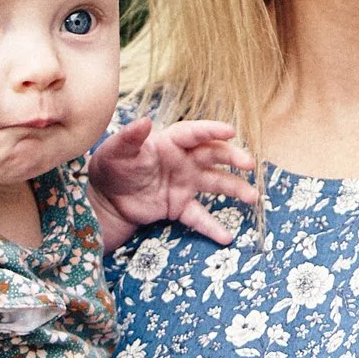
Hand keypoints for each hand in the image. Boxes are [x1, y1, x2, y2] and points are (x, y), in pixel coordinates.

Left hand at [89, 116, 259, 246]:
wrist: (106, 200)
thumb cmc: (111, 168)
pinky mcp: (181, 206)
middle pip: (214, 155)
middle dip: (233, 157)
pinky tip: (226, 237)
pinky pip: (200, 216)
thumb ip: (130, 138)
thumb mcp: (116, 151)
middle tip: (249, 164)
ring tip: (252, 197)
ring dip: (236, 189)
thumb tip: (145, 121)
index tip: (230, 130)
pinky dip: (213, 227)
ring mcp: (186, 183)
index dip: (212, 130)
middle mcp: (184, 160)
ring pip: (216, 183)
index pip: (195, 133)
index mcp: (170, 142)